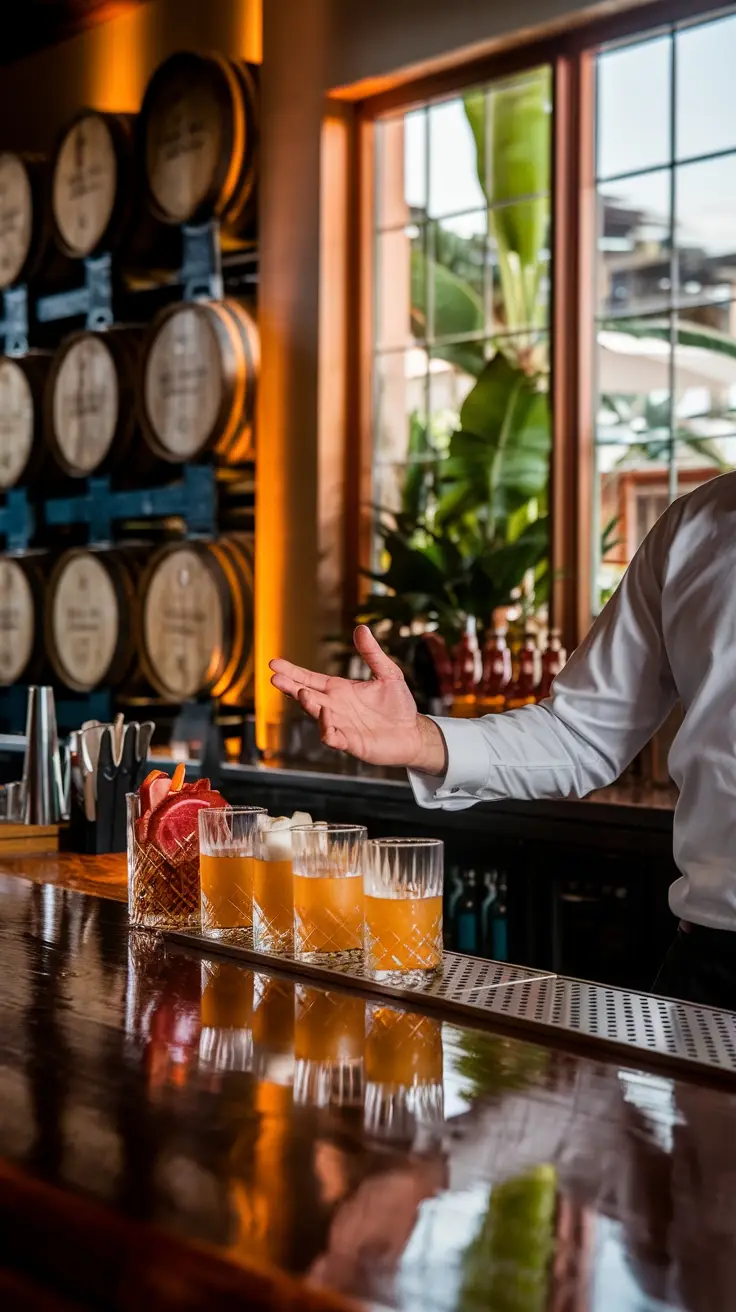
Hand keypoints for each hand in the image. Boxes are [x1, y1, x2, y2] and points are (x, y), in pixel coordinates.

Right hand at [269, 625, 446, 773]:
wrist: (413, 733)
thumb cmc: (398, 704)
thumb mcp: (387, 673)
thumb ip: (372, 653)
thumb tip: (361, 628)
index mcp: (339, 690)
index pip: (310, 679)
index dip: (293, 672)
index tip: (274, 663)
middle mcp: (335, 707)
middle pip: (307, 696)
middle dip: (290, 687)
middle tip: (275, 678)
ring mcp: (341, 725)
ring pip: (317, 715)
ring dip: (308, 705)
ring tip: (301, 693)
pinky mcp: (351, 743)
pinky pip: (333, 737)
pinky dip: (327, 728)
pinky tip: (325, 715)